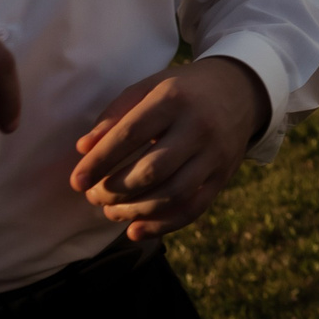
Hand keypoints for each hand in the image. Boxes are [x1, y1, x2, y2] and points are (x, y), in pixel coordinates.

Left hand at [70, 57, 269, 241]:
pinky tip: (135, 230)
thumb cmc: (183, 90)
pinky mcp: (224, 176)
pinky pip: (194, 208)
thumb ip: (115, 114)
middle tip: (93, 197)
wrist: (241, 90)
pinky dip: (163, 225)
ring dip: (135, 211)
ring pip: (173, 194)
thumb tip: (83, 149)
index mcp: (173, 99)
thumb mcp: (149, 87)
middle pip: (152, 170)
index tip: (76, 181)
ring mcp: (215, 154)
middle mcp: (198, 127)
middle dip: (115, 190)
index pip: (130, 134)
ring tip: (110, 212)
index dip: (100, 161)